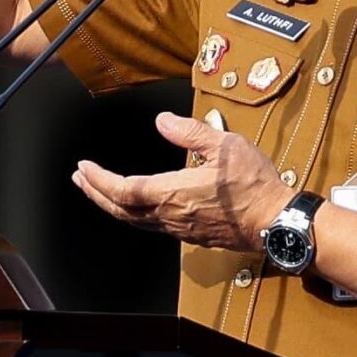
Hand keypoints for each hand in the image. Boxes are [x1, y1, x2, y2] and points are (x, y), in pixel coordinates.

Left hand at [70, 112, 296, 253]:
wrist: (275, 221)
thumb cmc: (254, 185)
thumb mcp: (225, 146)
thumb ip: (190, 132)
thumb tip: (162, 121)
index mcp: (172, 193)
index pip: (122, 188)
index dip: (98, 179)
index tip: (83, 168)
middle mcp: (170, 215)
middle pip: (120, 208)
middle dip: (95, 193)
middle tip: (81, 180)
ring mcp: (179, 229)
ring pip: (134, 220)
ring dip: (112, 204)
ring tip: (100, 190)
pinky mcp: (191, 236)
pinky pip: (153, 226)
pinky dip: (134, 213)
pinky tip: (137, 205)